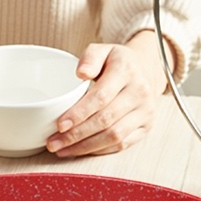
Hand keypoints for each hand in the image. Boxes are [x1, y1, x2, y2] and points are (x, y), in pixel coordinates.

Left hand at [46, 31, 170, 157]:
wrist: (145, 71)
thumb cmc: (116, 63)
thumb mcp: (103, 50)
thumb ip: (90, 57)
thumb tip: (81, 73)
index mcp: (126, 70)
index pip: (101, 96)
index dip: (79, 113)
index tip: (60, 124)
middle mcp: (140, 92)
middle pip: (106, 120)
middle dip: (76, 135)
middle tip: (54, 142)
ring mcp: (145, 111)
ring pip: (114, 136)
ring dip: (85, 147)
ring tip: (62, 149)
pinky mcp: (146, 126)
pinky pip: (122, 144)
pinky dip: (99, 150)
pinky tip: (81, 150)